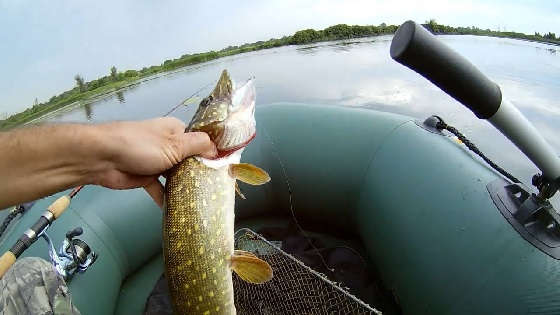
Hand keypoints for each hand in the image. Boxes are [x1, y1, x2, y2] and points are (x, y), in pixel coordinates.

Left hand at [93, 117, 216, 206]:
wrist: (102, 157)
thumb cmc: (140, 145)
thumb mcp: (175, 144)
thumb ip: (198, 146)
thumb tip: (218, 150)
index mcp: (176, 131)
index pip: (200, 141)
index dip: (212, 154)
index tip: (226, 169)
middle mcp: (168, 145)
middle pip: (189, 160)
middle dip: (200, 173)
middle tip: (216, 189)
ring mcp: (156, 162)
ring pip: (176, 176)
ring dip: (184, 186)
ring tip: (202, 200)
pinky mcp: (145, 177)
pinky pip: (160, 189)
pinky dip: (166, 198)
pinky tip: (177, 209)